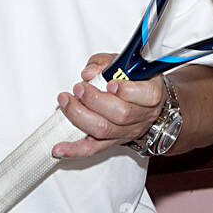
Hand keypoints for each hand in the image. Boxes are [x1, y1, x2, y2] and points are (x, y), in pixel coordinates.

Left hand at [51, 55, 166, 158]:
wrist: (143, 99)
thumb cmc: (134, 78)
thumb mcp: (123, 62)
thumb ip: (105, 63)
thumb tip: (88, 73)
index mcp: (152, 93)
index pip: (146, 96)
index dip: (127, 91)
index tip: (109, 83)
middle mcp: (143, 115)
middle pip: (121, 114)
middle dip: (95, 100)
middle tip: (79, 88)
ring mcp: (127, 131)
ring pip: (104, 130)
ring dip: (80, 116)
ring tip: (66, 102)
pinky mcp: (112, 142)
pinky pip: (93, 149)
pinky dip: (74, 149)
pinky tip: (59, 148)